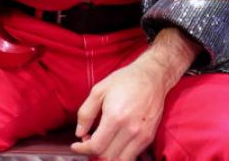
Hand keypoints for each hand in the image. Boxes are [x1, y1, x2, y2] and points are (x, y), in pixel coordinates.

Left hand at [71, 30, 196, 160]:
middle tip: (88, 140)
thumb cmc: (125, 80)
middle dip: (93, 152)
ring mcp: (142, 135)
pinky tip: (114, 143)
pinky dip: (119, 155)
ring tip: (101, 143)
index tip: (75, 145)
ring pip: (119, 160)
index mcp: (115, 117)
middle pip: (107, 157)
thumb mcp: (99, 90)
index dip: (82, 149)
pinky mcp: (149, 137)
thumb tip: (79, 133)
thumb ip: (86, 113)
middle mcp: (130, 129)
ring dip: (106, 156)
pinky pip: (131, 156)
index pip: (96, 146)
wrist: (152, 77)